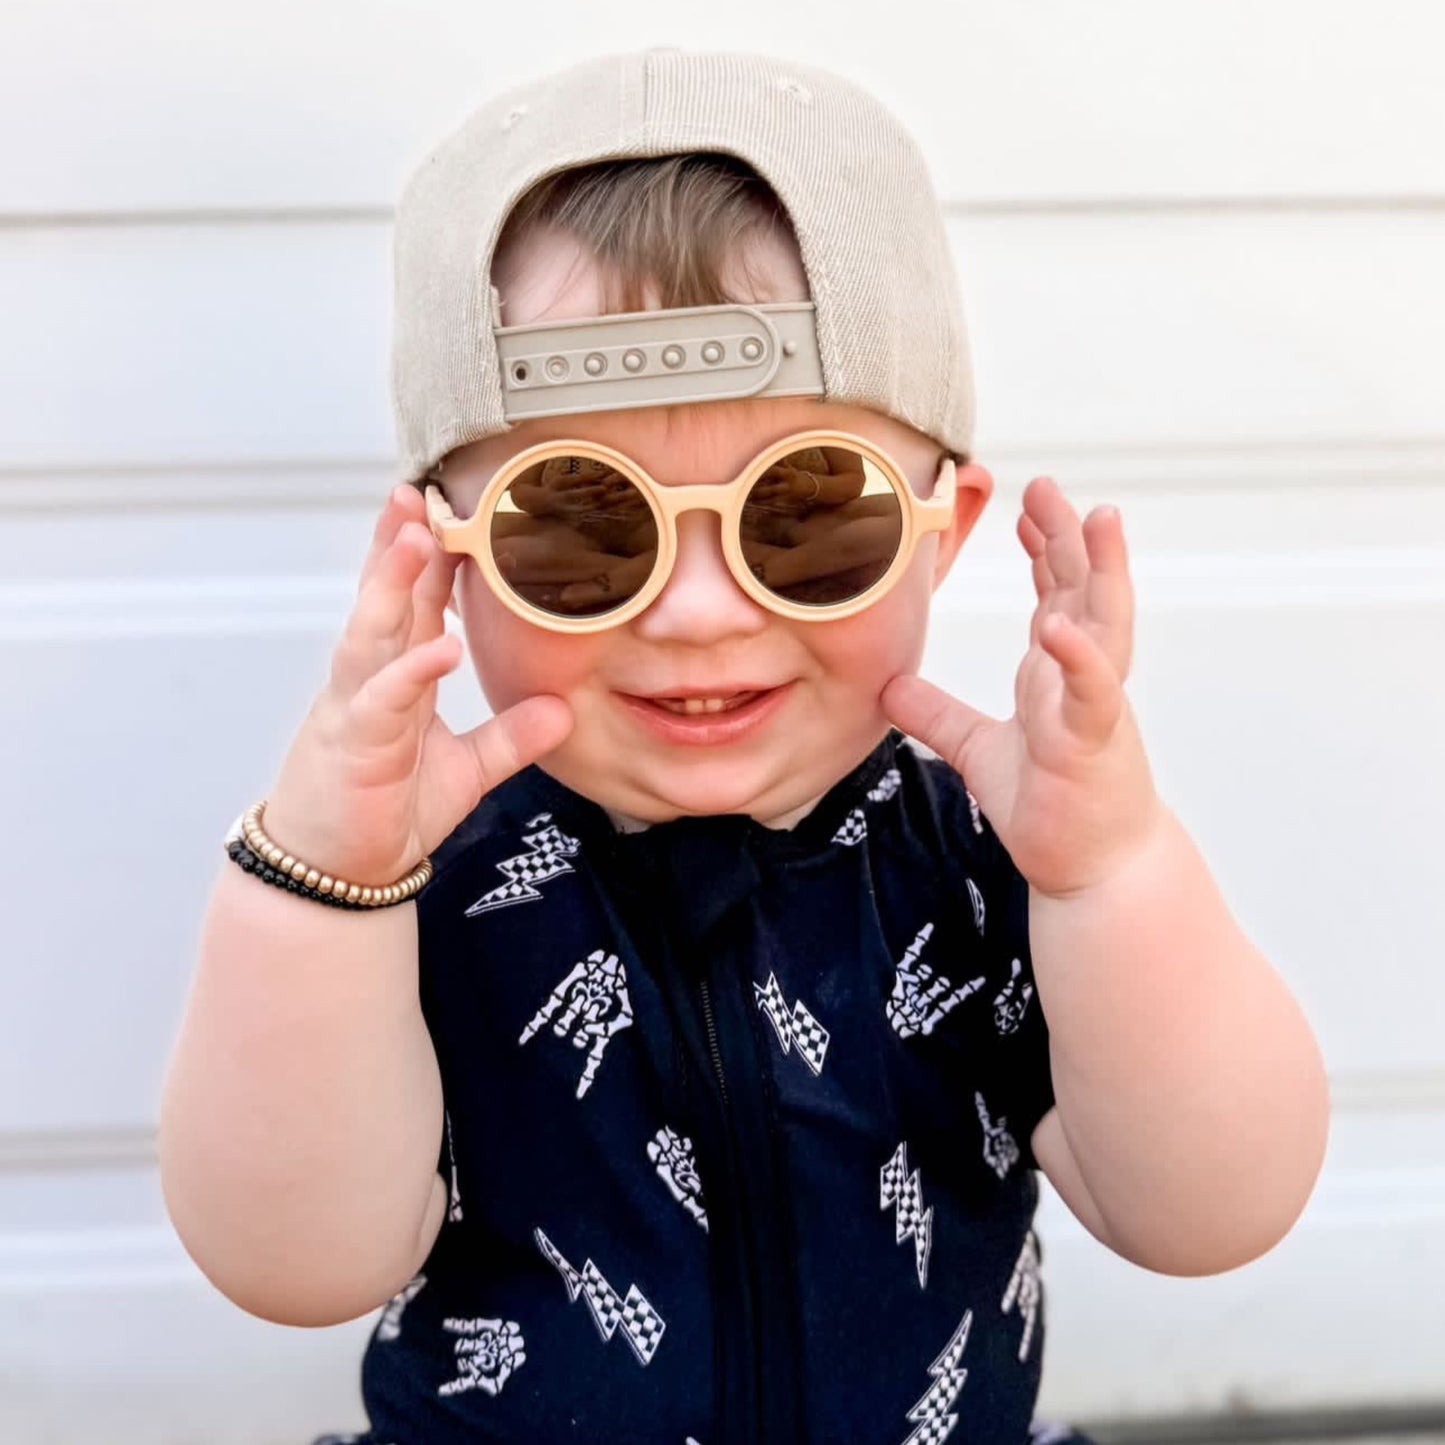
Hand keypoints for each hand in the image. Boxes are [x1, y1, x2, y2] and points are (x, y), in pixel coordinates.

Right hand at [263, 485, 572, 885]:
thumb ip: (511, 737)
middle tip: (417, 492)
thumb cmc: (388, 811)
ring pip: (372, 632)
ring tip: (417, 539)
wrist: (338, 873)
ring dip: (391, 584)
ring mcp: (357, 707)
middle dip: (398, 543)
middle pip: (385, 599)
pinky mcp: (354, 745)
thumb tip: (563, 710)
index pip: (414, 604)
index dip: (431, 558)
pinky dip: (410, 671)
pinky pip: (382, 700)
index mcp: (396, 678)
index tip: (452, 509)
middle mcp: (372, 680)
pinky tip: (440, 647)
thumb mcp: (468, 770)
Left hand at [882, 477, 1163, 896]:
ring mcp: (1093, 707)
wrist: (1090, 871)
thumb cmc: (1051, 808)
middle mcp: (1082, 679)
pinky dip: (1079, 658)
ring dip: (1104, 570)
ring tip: (1099, 518)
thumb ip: (938, 715)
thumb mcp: (976, 750)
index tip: (1025, 506)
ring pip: (1106, 624)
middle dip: (1069, 536)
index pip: (1054, 595)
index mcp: (1055, 676)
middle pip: (1082, 591)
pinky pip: (1092, 693)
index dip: (1044, 549)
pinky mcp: (1093, 744)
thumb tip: (889, 688)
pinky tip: (1061, 625)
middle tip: (1048, 485)